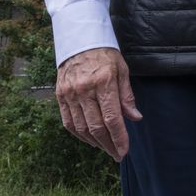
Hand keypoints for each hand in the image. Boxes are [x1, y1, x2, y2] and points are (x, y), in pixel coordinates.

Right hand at [55, 47, 141, 161]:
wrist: (79, 40)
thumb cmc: (105, 55)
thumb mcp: (122, 70)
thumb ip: (127, 96)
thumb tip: (135, 118)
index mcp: (103, 82)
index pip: (112, 118)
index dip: (119, 137)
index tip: (124, 150)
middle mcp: (84, 90)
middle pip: (96, 127)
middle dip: (108, 144)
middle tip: (117, 154)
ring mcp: (70, 94)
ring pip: (81, 127)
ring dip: (94, 142)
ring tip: (106, 148)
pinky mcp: (60, 96)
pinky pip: (68, 122)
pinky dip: (79, 134)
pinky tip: (90, 139)